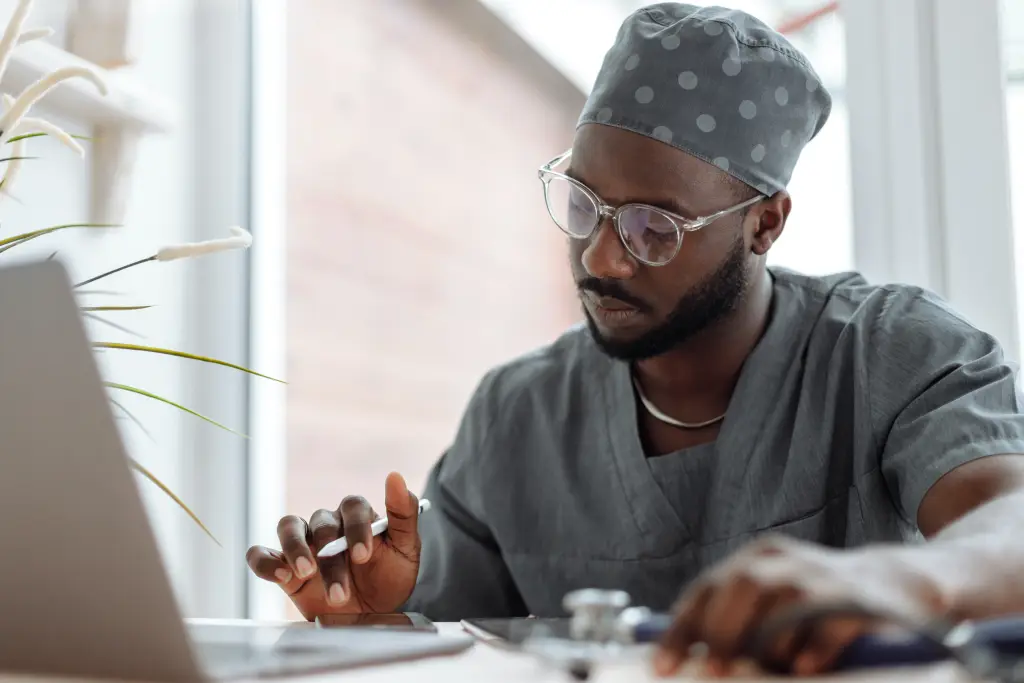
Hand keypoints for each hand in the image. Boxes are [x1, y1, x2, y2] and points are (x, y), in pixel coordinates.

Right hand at [245, 471, 421, 619]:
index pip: (353, 506)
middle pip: (322, 524)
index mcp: (357, 516)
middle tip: (341, 590)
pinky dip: (265, 562)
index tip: (363, 555)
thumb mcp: (406, 550)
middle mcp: (328, 524)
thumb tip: (395, 476)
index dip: (357, 528)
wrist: (371, 614)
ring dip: (295, 549)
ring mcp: (304, 543)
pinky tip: (281, 576)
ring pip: (289, 527)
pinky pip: (262, 554)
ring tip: (306, 573)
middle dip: (332, 558)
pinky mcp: (283, 565)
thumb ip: (403, 514)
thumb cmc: (389, 578)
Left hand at [653, 535, 947, 677]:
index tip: (665, 666)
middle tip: (713, 672)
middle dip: (722, 631)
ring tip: (774, 667)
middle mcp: (784, 560)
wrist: (895, 586)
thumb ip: (737, 625)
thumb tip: (695, 663)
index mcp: (755, 560)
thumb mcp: (772, 606)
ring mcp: (823, 576)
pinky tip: (804, 667)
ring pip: (783, 599)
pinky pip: (829, 622)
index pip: (707, 589)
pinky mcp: (858, 599)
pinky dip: (813, 646)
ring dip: (769, 641)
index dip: (683, 628)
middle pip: (743, 585)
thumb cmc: (818, 606)